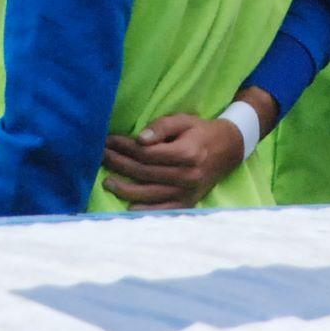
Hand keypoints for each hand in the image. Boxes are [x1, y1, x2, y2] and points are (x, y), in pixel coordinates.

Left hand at [101, 112, 243, 209]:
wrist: (228, 149)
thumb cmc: (201, 132)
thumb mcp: (184, 120)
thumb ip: (161, 127)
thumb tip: (139, 140)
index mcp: (187, 153)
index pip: (147, 153)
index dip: (124, 147)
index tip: (108, 140)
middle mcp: (187, 176)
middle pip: (144, 172)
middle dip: (119, 164)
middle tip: (101, 157)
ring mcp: (187, 192)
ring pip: (149, 193)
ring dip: (125, 188)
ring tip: (107, 181)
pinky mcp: (188, 202)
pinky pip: (162, 209)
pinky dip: (144, 210)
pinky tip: (128, 206)